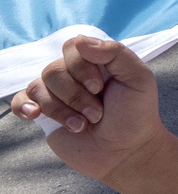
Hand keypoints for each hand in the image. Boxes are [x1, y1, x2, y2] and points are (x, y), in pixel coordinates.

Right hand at [10, 36, 166, 184]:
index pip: (72, 47)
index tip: (100, 88)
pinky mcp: (45, 114)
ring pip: (39, 87)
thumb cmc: (136, 114)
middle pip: (53, 69)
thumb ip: (115, 53)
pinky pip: (22, 100)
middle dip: (76, 95)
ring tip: (84, 125)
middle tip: (98, 113)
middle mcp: (74, 74)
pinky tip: (35, 115)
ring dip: (63, 110)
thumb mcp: (139, 79)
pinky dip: (24, 106)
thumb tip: (79, 41)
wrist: (125, 152)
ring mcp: (58, 94)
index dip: (81, 66)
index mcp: (96, 61)